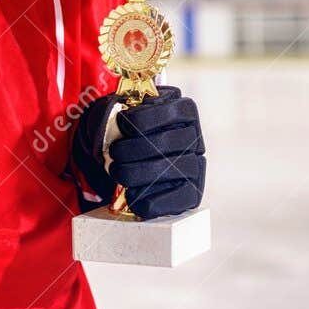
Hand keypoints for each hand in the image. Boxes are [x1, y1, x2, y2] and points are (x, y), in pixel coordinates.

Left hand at [109, 86, 205, 218]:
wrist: (127, 158)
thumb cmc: (125, 130)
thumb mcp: (123, 110)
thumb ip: (122, 109)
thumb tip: (118, 119)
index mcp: (184, 111)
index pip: (175, 111)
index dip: (145, 117)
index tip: (121, 122)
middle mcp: (194, 138)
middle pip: (169, 142)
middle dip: (134, 148)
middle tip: (113, 152)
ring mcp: (195, 165)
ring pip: (173, 169)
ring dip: (138, 172)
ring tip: (117, 171)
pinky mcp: (191, 191)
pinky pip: (178, 198)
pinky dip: (152, 200)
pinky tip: (132, 195)